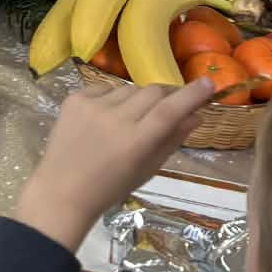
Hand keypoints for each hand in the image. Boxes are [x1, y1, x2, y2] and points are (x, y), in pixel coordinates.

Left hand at [12, 78, 218, 251]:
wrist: (63, 189)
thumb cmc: (111, 186)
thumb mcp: (148, 168)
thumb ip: (172, 140)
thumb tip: (197, 116)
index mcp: (136, 141)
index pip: (170, 110)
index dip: (191, 95)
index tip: (208, 83)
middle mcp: (114, 118)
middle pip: (152, 92)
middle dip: (166, 96)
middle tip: (170, 106)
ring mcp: (91, 106)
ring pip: (128, 88)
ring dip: (137, 100)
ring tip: (129, 121)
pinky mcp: (74, 99)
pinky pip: (104, 89)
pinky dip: (112, 100)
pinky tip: (105, 119)